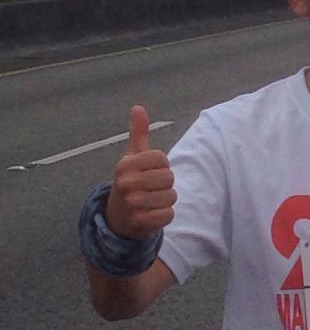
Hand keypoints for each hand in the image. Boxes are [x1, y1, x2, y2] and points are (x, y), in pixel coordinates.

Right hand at [106, 106, 176, 238]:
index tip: (148, 172)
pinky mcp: (140, 222)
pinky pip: (168, 214)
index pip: (162, 159)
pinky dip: (165, 215)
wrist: (117, 219)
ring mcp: (132, 204)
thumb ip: (138, 133)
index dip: (161, 166)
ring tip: (151, 202)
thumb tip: (138, 107)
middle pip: (169, 178)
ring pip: (171, 196)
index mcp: (125, 165)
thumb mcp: (132, 158)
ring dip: (165, 201)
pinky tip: (152, 215)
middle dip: (165, 185)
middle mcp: (126, 183)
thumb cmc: (130, 183)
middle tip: (150, 189)